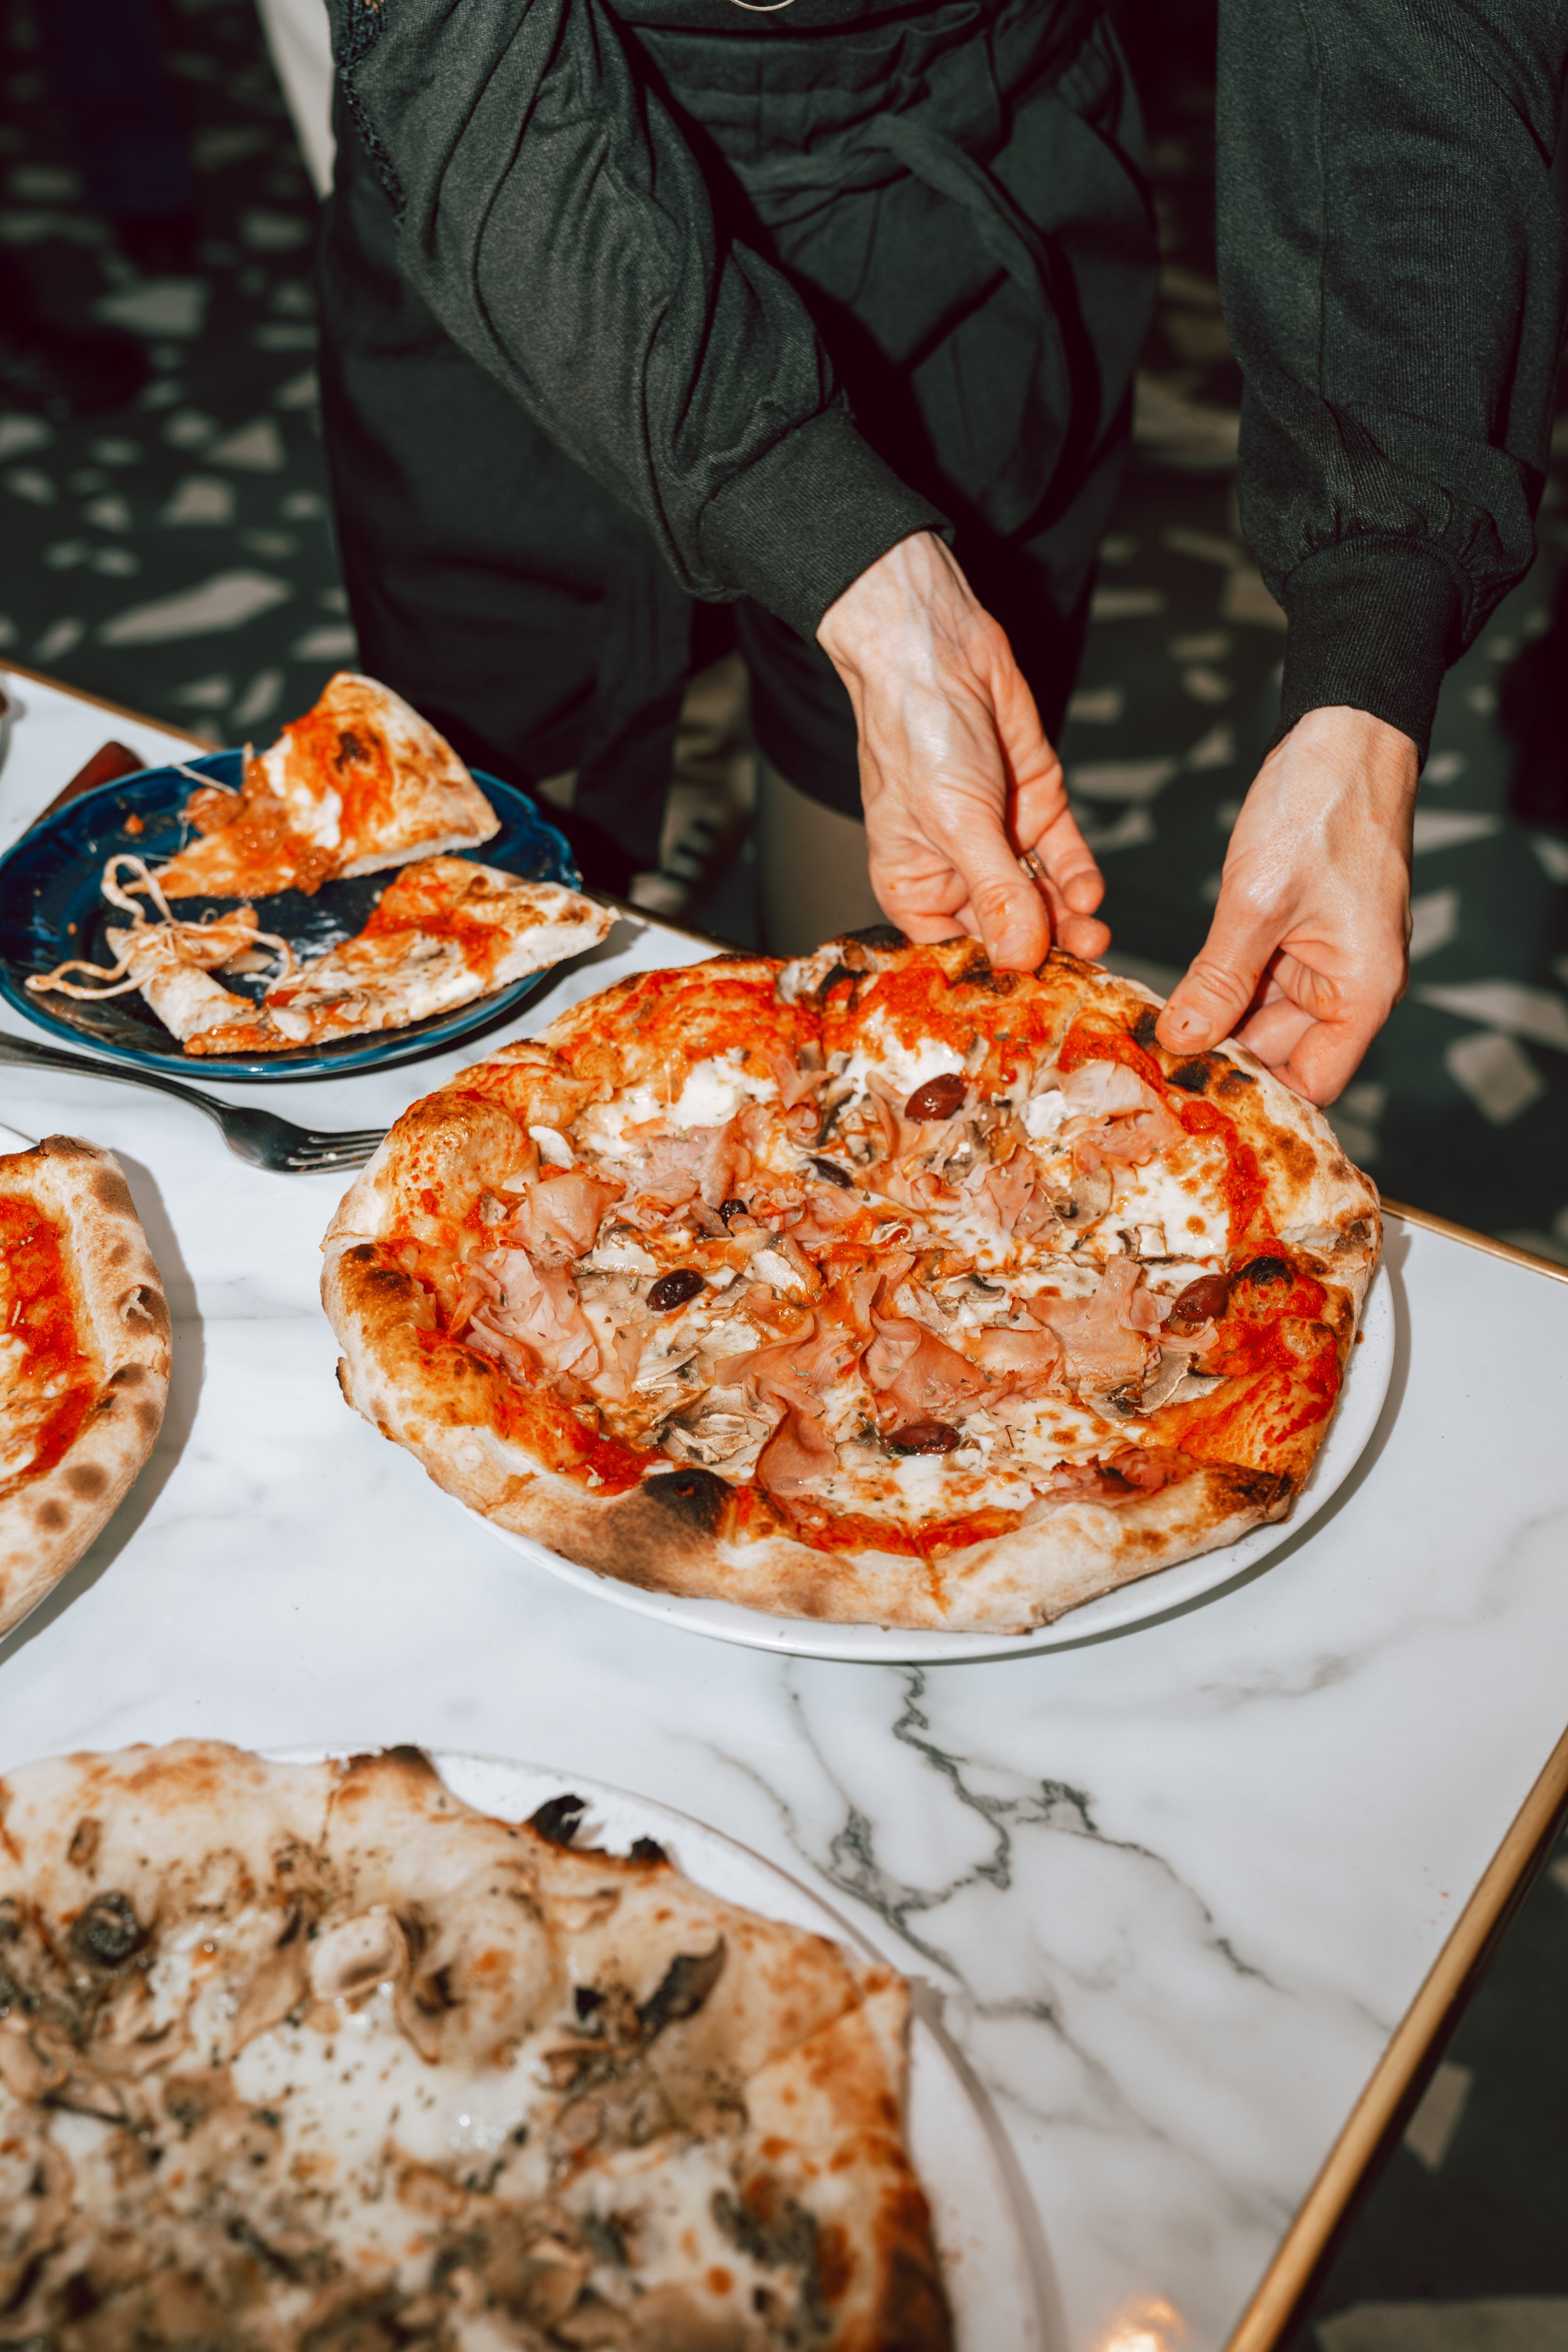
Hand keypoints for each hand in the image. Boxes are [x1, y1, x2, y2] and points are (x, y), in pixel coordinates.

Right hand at [817, 531, 1109, 970]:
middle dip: (1044, 950)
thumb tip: (1022, 957)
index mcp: (915, 887)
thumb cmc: (917, 733)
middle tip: (1079, 971)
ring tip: (1093, 936)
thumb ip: (996, 892)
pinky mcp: (1037, 810)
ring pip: (1043, 899)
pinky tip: (1088, 895)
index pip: (956, 951)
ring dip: (1068, 921)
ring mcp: (1001, 841)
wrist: (939, 650)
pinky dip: (1078, 878)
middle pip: (1007, 929)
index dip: (993, 975)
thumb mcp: (955, 823)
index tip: (1030, 999)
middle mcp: (957, 871)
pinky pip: (1064, 858)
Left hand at [1155, 706, 1418, 1103]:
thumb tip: (1183, 1041)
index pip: (1312, 1083)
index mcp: (1363, 991)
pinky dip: (1216, 987)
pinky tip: (1169, 993)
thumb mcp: (1258, 902)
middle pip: (1280, 1054)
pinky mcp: (1297, 934)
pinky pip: (1254, 978)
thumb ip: (1220, 980)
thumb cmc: (1321, 809)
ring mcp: (1323, 959)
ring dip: (1211, 1022)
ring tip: (1148, 1034)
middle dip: (1221, 1058)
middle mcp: (1350, 985)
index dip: (1256, 1094)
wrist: (1342, 736)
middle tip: (1149, 1068)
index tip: (1191, 1094)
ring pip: (1260, 1017)